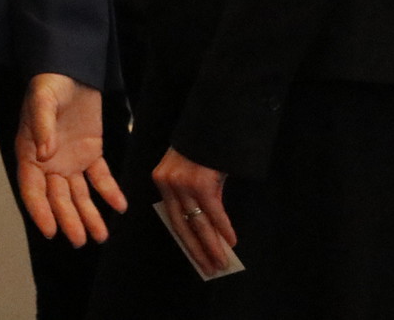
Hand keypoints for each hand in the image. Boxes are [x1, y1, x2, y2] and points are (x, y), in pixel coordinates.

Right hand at [15, 73, 127, 245]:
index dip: (40, 210)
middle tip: (80, 239)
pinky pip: (100, 177)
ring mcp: (70, 159)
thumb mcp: (43, 100)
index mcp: (30, 151)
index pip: (32, 188)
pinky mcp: (91, 152)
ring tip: (100, 235)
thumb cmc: (50, 83)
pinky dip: (109, 191)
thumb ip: (42, 126)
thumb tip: (45, 155)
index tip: (50, 230)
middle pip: (57, 197)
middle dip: (68, 219)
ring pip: (79, 194)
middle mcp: (49, 161)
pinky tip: (119, 205)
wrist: (73, 69)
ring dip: (89, 214)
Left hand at [151, 146, 235, 275]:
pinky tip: (231, 242)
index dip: (186, 240)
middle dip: (197, 249)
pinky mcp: (200, 183)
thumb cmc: (204, 150)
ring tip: (222, 262)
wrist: (211, 124)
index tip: (196, 258)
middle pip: (182, 225)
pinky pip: (213, 213)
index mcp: (161, 181)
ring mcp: (183, 184)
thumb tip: (210, 229)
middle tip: (211, 268)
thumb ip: (196, 196)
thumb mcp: (193, 173)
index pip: (173, 218)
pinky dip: (224, 229)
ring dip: (212, 245)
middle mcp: (168, 184)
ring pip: (198, 223)